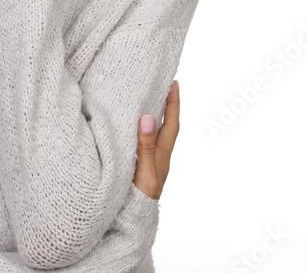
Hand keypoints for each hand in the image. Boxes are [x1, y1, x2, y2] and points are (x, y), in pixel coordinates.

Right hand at [133, 80, 179, 200]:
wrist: (131, 223)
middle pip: (166, 126)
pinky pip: (144, 142)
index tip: (175, 84)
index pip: (171, 124)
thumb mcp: (144, 173)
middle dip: (167, 106)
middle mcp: (158, 157)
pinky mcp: (140, 168)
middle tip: (164, 85)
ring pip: (156, 135)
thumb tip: (150, 118)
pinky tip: (133, 126)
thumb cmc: (139, 200)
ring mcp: (150, 163)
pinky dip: (143, 130)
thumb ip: (145, 147)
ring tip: (149, 99)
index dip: (173, 104)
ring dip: (155, 117)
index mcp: (161, 156)